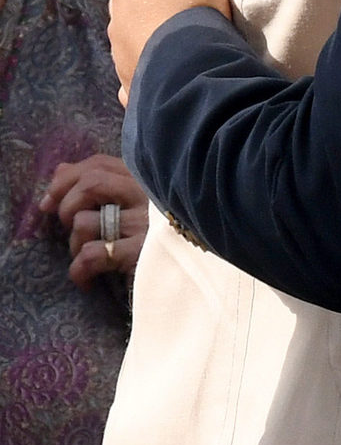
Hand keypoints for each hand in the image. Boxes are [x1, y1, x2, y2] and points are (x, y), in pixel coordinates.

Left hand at [38, 154, 148, 286]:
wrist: (187, 273)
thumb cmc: (153, 238)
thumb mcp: (130, 205)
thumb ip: (99, 182)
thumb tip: (60, 169)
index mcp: (144, 180)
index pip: (99, 164)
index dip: (66, 179)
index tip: (49, 201)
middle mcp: (146, 195)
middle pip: (91, 183)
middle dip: (66, 206)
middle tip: (66, 228)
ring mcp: (144, 224)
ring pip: (85, 222)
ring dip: (74, 244)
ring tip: (85, 257)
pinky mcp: (140, 254)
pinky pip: (91, 255)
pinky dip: (79, 270)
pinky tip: (87, 281)